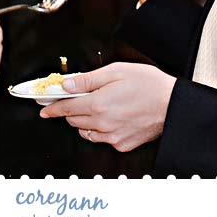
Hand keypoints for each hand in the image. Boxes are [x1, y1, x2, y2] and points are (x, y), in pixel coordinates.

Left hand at [39, 62, 175, 151]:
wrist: (172, 104)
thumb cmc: (149, 85)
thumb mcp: (116, 71)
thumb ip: (88, 79)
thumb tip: (66, 85)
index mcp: (98, 104)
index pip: (65, 108)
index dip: (52, 107)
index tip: (44, 107)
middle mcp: (103, 124)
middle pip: (73, 120)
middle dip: (69, 109)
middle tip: (73, 99)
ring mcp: (112, 136)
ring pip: (85, 131)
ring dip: (83, 120)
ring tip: (96, 106)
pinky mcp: (122, 144)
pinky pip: (101, 138)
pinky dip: (99, 129)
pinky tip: (109, 118)